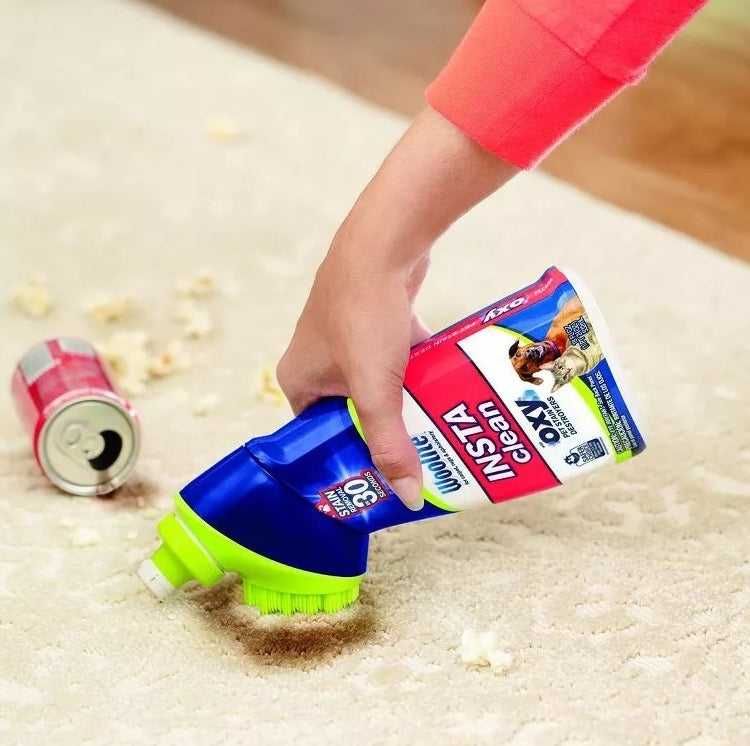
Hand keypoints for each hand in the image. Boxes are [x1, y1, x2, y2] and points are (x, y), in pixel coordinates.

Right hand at [278, 242, 431, 509]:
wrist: (384, 242)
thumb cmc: (363, 313)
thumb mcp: (375, 390)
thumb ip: (391, 445)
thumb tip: (406, 499)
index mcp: (298, 380)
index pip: (320, 438)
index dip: (351, 460)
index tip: (385, 482)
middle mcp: (317, 360)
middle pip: (357, 414)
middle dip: (391, 434)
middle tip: (423, 462)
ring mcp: (348, 337)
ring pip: (384, 385)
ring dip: (411, 403)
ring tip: (443, 430)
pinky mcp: (377, 318)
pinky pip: (401, 358)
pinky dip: (422, 370)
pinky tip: (451, 388)